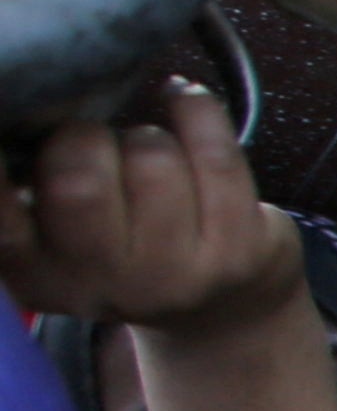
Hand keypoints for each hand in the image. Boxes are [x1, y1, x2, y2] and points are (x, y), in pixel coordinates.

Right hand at [0, 84, 301, 337]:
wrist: (220, 308)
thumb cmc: (119, 242)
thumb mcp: (52, 230)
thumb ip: (25, 184)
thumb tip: (18, 108)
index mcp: (34, 271)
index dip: (0, 167)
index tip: (6, 125)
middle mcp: (101, 282)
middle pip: (78, 179)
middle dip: (84, 137)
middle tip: (92, 142)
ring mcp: (175, 273)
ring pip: (151, 157)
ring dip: (147, 135)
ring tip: (146, 151)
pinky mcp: (239, 252)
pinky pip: (216, 152)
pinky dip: (195, 109)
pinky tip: (183, 102)